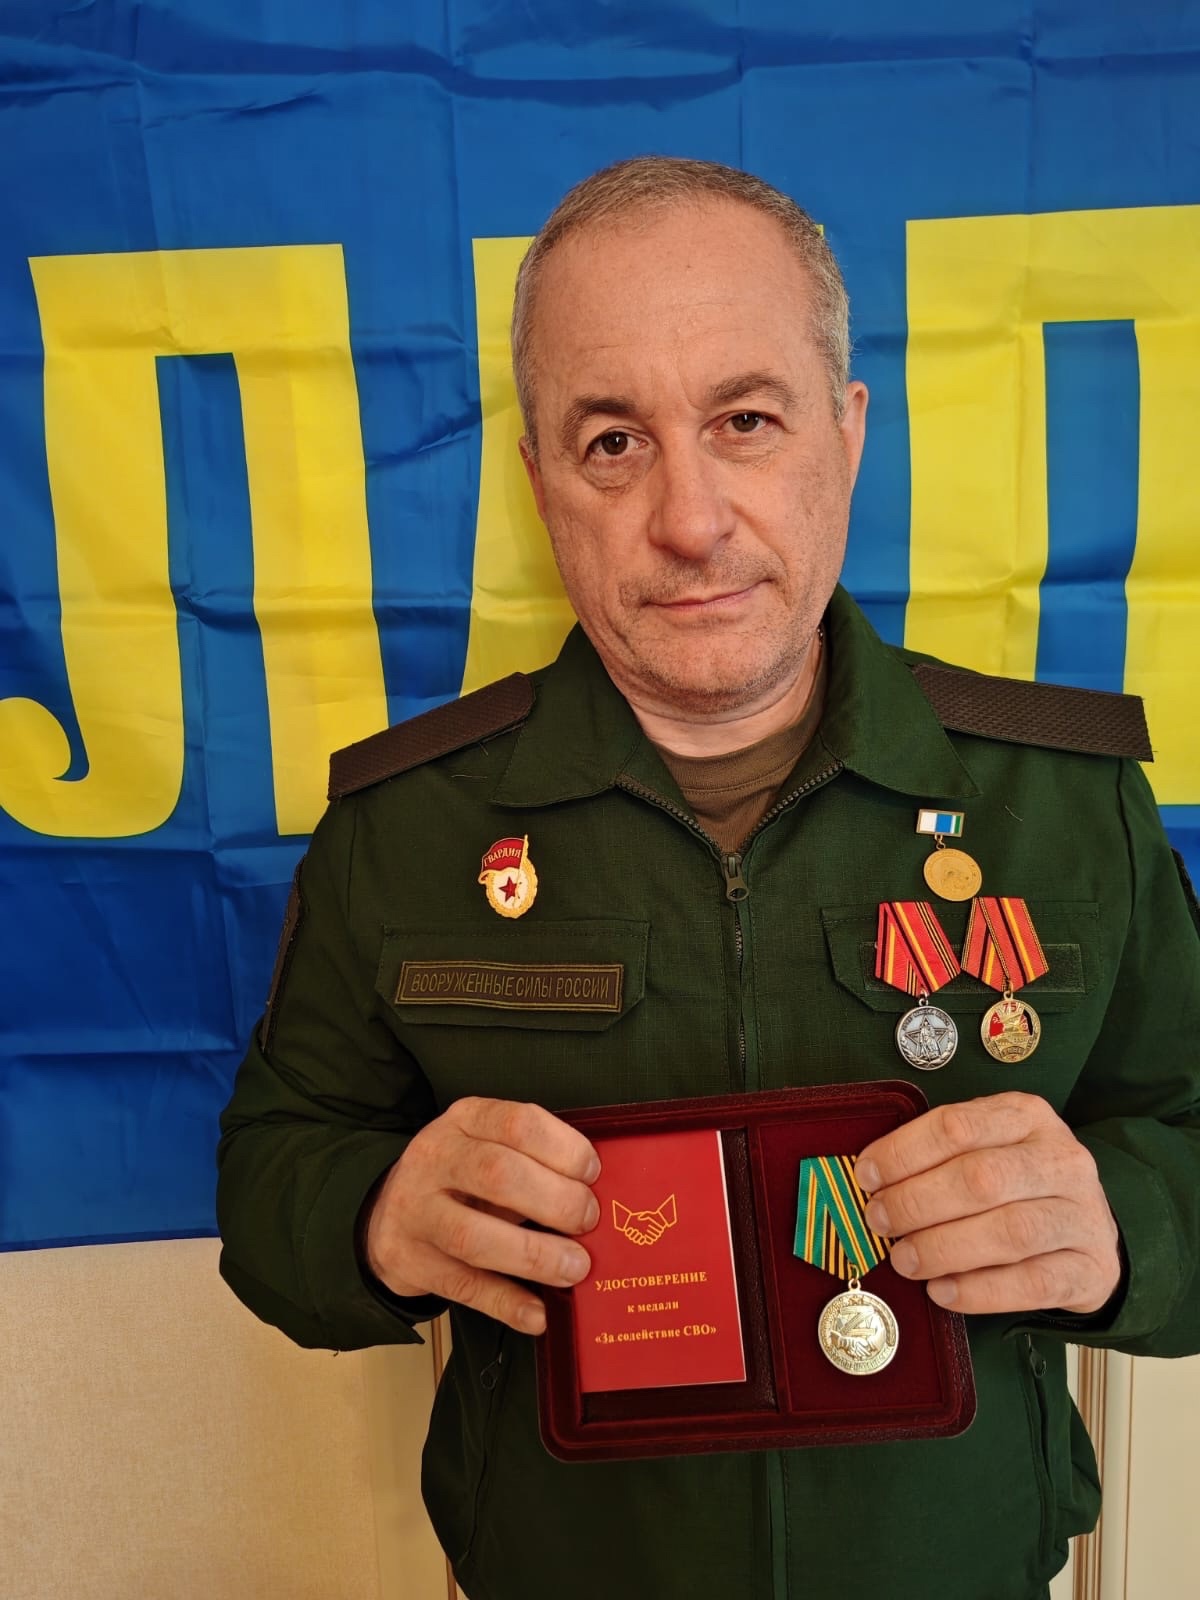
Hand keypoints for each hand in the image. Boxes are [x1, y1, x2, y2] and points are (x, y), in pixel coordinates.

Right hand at [364, 1096, 599, 1333]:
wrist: (388, 1212)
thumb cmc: (462, 1179)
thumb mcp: (490, 1148)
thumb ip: (534, 1162)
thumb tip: (601, 1195)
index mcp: (464, 1120)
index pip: (516, 1123)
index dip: (562, 1148)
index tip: (593, 1174)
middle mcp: (434, 1158)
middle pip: (497, 1175)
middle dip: (555, 1201)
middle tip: (588, 1221)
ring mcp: (415, 1211)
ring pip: (473, 1235)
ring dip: (534, 1255)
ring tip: (575, 1268)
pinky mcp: (409, 1260)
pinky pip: (462, 1286)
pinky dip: (506, 1302)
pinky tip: (539, 1314)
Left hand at [855, 1091, 1120, 1315]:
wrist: (1089, 1235)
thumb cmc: (1018, 1186)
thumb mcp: (987, 1149)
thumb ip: (940, 1156)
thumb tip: (869, 1178)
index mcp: (1028, 1117)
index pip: (958, 1125)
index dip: (903, 1152)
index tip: (866, 1175)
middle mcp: (1061, 1160)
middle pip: (982, 1178)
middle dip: (917, 1202)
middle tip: (879, 1221)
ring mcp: (1081, 1216)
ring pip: (1009, 1231)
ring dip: (943, 1248)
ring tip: (904, 1259)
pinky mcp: (1090, 1269)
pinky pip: (1033, 1284)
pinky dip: (980, 1291)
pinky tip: (942, 1291)